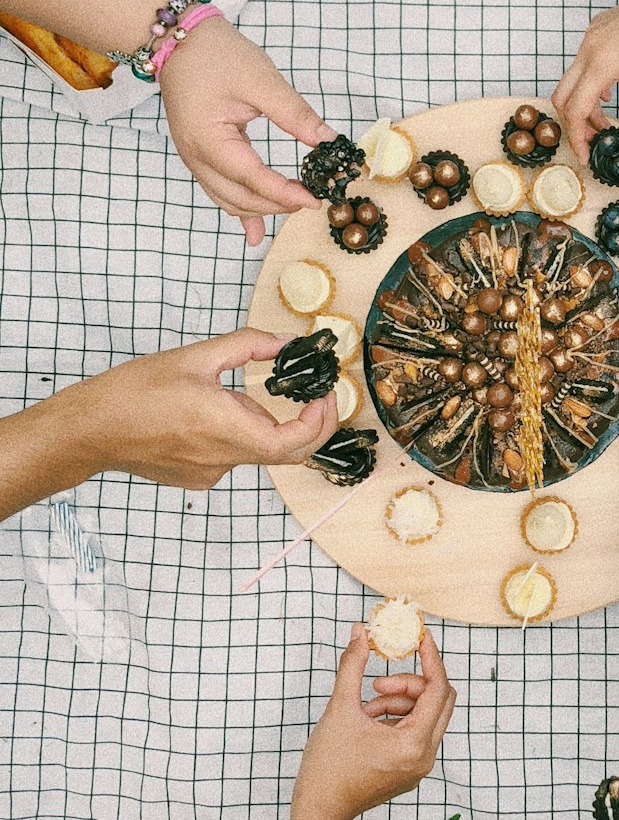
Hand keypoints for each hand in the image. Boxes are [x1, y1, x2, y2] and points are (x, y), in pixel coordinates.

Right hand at [71, 329, 338, 488]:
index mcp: (226, 428)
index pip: (295, 444)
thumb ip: (247, 345)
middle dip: (309, 425)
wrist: (91, 429)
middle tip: (317, 396)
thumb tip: (285, 342)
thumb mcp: (195, 356)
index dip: (321, 422)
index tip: (326, 395)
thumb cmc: (134, 392)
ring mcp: (210, 473)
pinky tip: (207, 413)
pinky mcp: (197, 477)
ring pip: (256, 450)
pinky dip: (236, 433)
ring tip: (232, 393)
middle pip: (286, 452)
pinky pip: (232, 455)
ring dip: (263, 423)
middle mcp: (223, 459)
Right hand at [159, 19, 334, 245]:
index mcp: (208, 140)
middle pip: (239, 198)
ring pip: (228, 200)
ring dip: (261, 209)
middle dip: (277, 205)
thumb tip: (327, 140)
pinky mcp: (200, 153)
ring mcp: (194, 158)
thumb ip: (294, 113)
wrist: (178, 40)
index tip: (316, 199)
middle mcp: (196, 157)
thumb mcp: (260, 78)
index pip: (253, 179)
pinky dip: (240, 209)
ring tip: (293, 209)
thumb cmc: (215, 54)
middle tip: (313, 201)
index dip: (285, 194)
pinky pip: (220, 190)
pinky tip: (255, 230)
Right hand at [292, 624, 455, 819]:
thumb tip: (360, 630)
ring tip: (364, 708)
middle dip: (409, 683)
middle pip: (438, 701)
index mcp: (413, 744)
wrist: (319, 811)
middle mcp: (424, 758)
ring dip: (398, 701)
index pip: (438, 689)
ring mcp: (419, 766)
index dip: (431, 659)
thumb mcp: (340, 709)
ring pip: (424, 715)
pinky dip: (395, 718)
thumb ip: (352, 665)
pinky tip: (367, 721)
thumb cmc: (327, 765)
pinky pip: (414, 731)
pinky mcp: (410, 770)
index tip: (420, 637)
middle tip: (377, 682)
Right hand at [552, 0, 618, 163]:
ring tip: (607, 122)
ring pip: (572, 81)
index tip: (587, 157)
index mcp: (603, 64)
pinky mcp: (596, 30)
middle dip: (576, 125)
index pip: (576, 111)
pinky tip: (609, 93)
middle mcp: (589, 49)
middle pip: (563, 98)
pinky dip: (589, 85)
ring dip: (584, 105)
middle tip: (596, 142)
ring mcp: (590, 37)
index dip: (578, 139)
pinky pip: (582, 64)